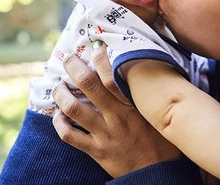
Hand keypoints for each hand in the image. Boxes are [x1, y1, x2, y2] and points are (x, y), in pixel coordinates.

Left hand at [52, 41, 181, 177]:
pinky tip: (58, 115)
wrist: (158, 175)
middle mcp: (116, 116)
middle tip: (68, 58)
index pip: (112, 74)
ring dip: (60, 94)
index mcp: (133, 105)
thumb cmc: (161, 142)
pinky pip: (69, 135)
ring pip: (72, 108)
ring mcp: (104, 134)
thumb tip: (141, 71)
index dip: (100, 57)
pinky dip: (59, 123)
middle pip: (88, 83)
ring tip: (58, 86)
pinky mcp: (96, 151)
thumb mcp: (157, 115)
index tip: (95, 48)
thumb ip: (146, 96)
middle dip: (73, 67)